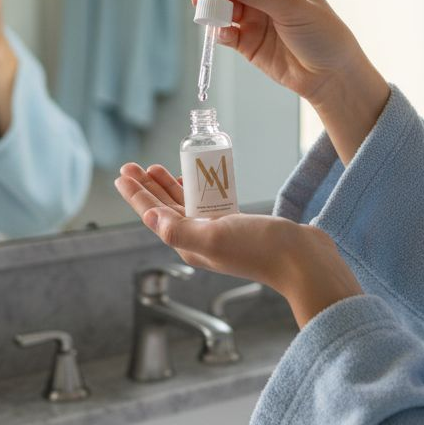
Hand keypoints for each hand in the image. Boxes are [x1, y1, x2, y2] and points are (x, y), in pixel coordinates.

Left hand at [114, 162, 362, 327]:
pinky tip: (195, 178)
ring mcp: (218, 233)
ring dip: (168, 186)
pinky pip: (208, 203)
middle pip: (165, 209)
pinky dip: (197, 188)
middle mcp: (200, 240)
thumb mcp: (213, 237)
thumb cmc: (260, 248)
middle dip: (147, 188)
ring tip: (155, 168)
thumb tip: (149, 218)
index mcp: (189, 245)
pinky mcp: (236, 225)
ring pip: (184, 205)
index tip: (122, 174)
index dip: (136, 195)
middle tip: (132, 166)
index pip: (154, 215)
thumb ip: (179, 229)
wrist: (301, 258)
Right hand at [192, 0, 385, 111]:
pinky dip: (219, 32)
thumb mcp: (293, 8)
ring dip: (212, 11)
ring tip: (212, 19)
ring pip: (221, 8)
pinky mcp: (247, 42)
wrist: (331, 75)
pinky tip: (223, 35)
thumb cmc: (323, 35)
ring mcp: (253, 17)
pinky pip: (225, 32)